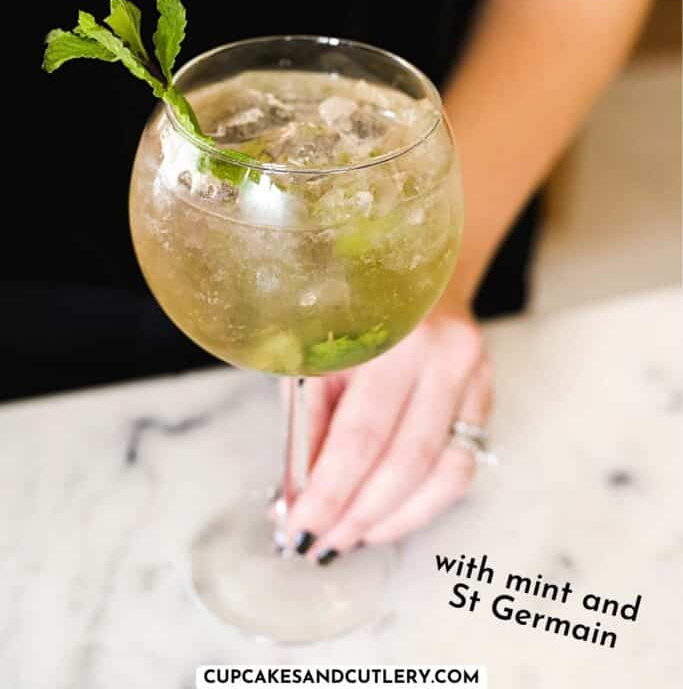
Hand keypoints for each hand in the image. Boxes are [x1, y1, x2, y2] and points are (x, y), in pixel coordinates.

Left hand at [284, 309, 491, 561]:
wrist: (414, 270)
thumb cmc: (350, 312)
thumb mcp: (314, 354)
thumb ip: (308, 425)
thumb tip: (298, 500)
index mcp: (391, 334)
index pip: (360, 435)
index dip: (330, 493)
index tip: (301, 529)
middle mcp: (442, 354)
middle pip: (404, 461)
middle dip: (358, 515)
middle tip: (322, 546)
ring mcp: (474, 375)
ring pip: (442, 472)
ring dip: (392, 518)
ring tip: (351, 538)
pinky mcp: (486, 394)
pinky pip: (461, 466)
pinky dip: (423, 503)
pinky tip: (388, 517)